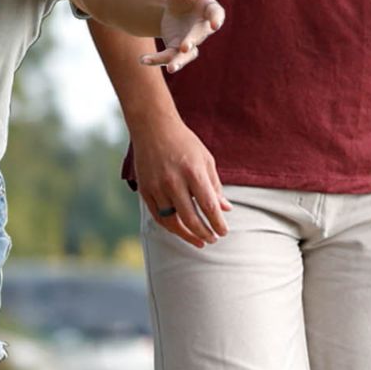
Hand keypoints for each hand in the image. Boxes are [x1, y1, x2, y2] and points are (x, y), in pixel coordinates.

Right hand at [134, 117, 230, 247]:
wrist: (153, 127)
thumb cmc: (184, 143)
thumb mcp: (205, 160)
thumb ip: (215, 186)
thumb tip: (225, 209)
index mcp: (193, 172)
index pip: (208, 206)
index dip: (217, 223)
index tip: (223, 232)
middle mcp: (173, 181)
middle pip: (191, 218)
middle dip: (204, 233)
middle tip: (213, 239)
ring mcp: (157, 187)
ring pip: (172, 221)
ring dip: (188, 235)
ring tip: (199, 241)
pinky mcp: (144, 190)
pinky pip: (158, 216)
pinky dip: (170, 227)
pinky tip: (181, 231)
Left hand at [141, 0, 224, 72]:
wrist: (175, 8)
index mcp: (209, 9)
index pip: (216, 14)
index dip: (216, 19)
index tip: (215, 24)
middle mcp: (202, 29)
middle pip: (198, 37)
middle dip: (192, 42)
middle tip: (185, 48)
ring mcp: (190, 42)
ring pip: (186, 55)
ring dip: (178, 62)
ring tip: (170, 69)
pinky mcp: (176, 49)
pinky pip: (167, 57)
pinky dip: (156, 60)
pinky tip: (142, 59)